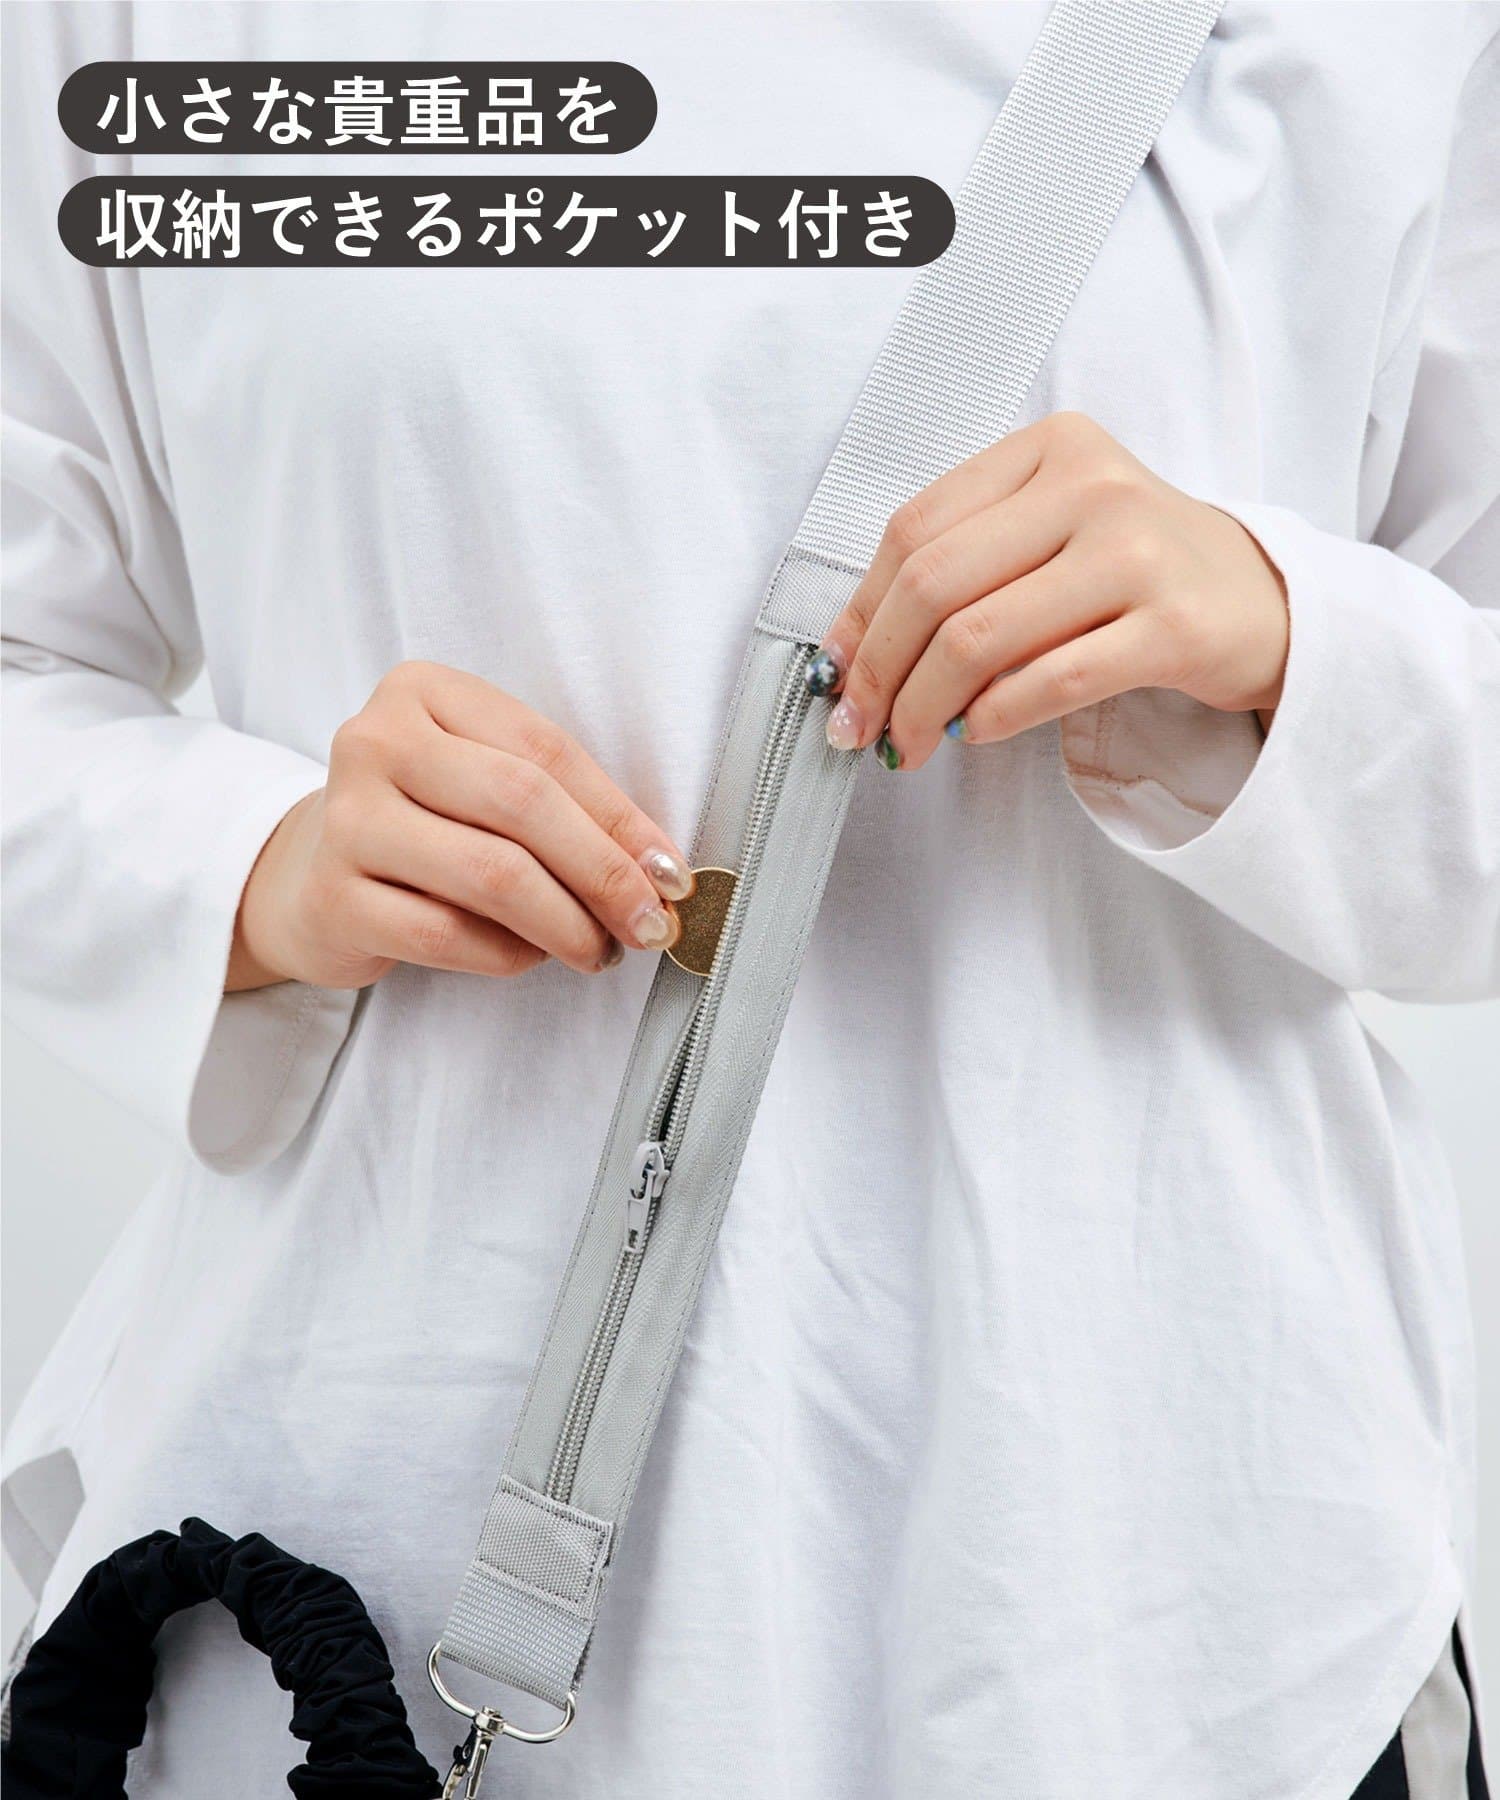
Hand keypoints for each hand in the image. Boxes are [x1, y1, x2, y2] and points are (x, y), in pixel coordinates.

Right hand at [227, 662, 692, 991]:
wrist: (311, 873)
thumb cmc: (427, 822)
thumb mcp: (484, 782)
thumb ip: (564, 804)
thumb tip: (659, 871)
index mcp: (423, 690)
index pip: (546, 751)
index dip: (620, 817)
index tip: (671, 873)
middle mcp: (374, 740)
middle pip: (522, 805)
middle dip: (603, 873)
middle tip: (647, 924)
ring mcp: (346, 819)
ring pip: (491, 875)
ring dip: (567, 924)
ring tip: (599, 949)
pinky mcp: (333, 897)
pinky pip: (449, 935)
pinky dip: (509, 954)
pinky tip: (530, 956)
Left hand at [806, 412, 1288, 769]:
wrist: (1262, 601)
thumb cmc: (1133, 572)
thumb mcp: (1046, 535)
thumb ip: (959, 568)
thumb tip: (849, 654)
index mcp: (1047, 448)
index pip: (914, 529)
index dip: (860, 612)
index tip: (835, 674)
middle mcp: (1092, 485)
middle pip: (935, 584)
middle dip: (880, 670)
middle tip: (860, 727)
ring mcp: (1137, 552)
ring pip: (979, 637)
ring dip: (924, 707)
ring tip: (908, 744)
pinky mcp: (1172, 627)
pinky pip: (1050, 681)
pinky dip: (992, 718)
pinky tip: (974, 734)